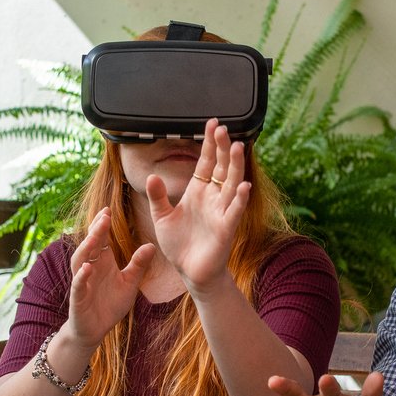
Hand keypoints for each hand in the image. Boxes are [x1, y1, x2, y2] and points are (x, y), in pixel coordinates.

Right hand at [59, 207, 157, 350]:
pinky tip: (87, 269)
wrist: (95, 330)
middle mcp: (89, 268)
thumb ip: (138, 265)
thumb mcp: (129, 283)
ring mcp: (82, 282)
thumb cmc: (110, 304)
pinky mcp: (78, 298)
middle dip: (96, 230)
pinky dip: (81, 276)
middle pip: (90, 245)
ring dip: (86, 247)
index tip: (109, 209)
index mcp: (101, 262)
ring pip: (80, 260)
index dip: (102, 225)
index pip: (100, 239)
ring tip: (95, 235)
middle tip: (105, 215)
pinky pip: (77, 285)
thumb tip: (151, 246)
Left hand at [146, 120, 249, 290]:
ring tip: (237, 147)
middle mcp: (213, 197)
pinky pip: (234, 211)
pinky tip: (244, 186)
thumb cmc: (179, 244)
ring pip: (232, 184)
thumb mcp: (161, 217)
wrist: (189, 271)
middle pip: (221, 167)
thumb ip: (157, 197)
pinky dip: (240, 199)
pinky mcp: (226, 228)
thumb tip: (151, 176)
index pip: (206, 162)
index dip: (209, 144)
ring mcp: (221, 211)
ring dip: (235, 166)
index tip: (213, 124)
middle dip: (223, 148)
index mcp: (197, 191)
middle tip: (223, 129)